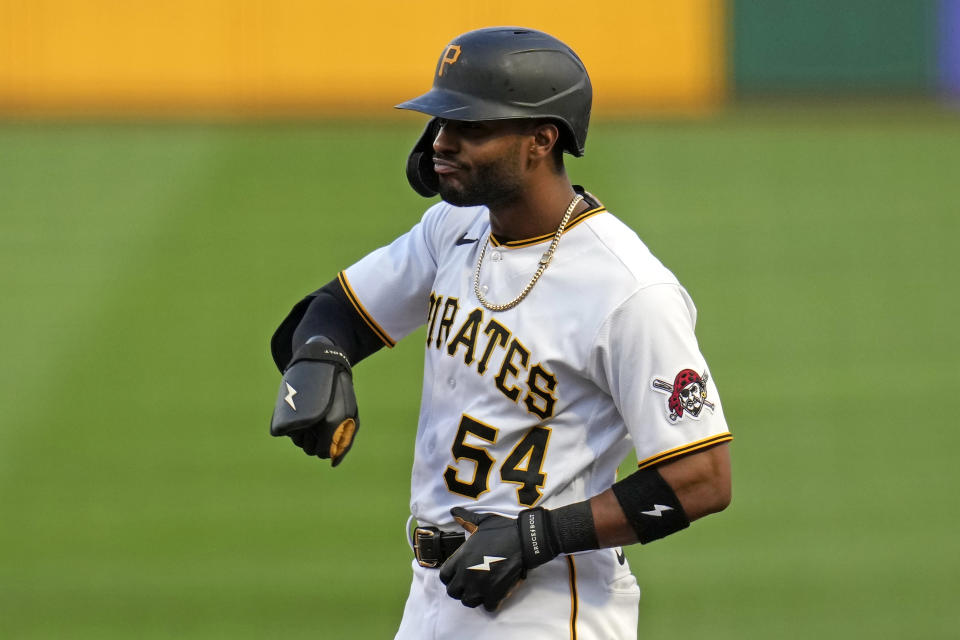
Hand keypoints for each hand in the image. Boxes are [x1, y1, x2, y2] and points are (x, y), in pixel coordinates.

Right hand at [269, 337, 358, 465]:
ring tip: (313, 416)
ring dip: (305, 435)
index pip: (324, 452)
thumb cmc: (340, 394)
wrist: (322, 363)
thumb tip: (334, 463)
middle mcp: (314, 422)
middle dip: (316, 442)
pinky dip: (295, 427)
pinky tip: (303, 413)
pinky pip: (289, 432)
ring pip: (299, 442)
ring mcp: (298, 417)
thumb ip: (345, 442)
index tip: (330, 436)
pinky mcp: (286, 412)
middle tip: (321, 424)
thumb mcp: (351, 415)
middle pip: (310, 450)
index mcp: (333, 423)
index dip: (327, 448)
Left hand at [439, 506, 559, 610]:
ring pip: (469, 602)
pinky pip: (488, 607)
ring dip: (474, 597)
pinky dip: (491, 603)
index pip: (444, 576)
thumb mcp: (481, 521)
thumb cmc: (503, 530)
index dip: (450, 576)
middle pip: (454, 592)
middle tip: (470, 583)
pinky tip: (495, 594)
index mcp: (461, 558)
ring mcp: (481, 586)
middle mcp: (467, 574)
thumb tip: (454, 511)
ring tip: (481, 589)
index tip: (458, 574)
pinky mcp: (496, 594)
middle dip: (460, 589)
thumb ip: (465, 520)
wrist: (525, 540)